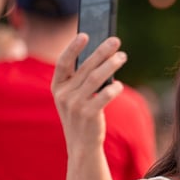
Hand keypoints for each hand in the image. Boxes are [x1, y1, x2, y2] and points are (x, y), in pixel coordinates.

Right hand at [51, 35, 126, 150]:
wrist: (81, 144)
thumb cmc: (81, 114)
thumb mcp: (75, 96)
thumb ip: (82, 78)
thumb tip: (102, 55)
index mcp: (57, 86)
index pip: (63, 63)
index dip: (73, 48)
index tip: (85, 35)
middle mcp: (64, 95)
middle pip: (85, 68)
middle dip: (101, 52)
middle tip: (115, 41)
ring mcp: (75, 105)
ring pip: (95, 79)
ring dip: (111, 65)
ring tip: (122, 57)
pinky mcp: (88, 115)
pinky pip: (103, 96)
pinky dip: (113, 88)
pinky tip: (119, 84)